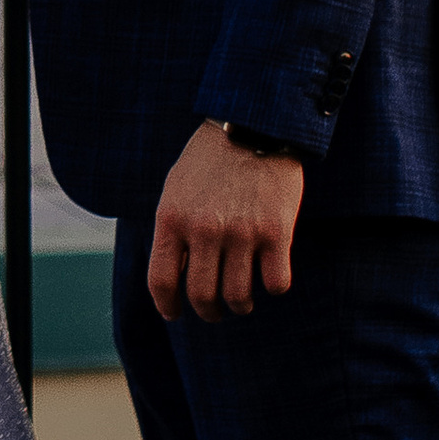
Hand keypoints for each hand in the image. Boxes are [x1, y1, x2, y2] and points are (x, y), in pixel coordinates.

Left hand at [148, 123, 304, 319]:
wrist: (254, 126)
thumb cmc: (210, 160)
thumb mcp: (175, 190)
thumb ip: (171, 230)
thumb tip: (172, 277)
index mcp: (172, 219)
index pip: (162, 281)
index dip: (166, 306)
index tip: (174, 313)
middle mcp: (204, 230)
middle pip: (202, 296)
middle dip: (208, 313)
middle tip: (215, 312)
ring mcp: (242, 233)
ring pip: (239, 297)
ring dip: (240, 305)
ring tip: (241, 300)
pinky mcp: (277, 231)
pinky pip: (276, 283)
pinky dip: (273, 287)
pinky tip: (270, 277)